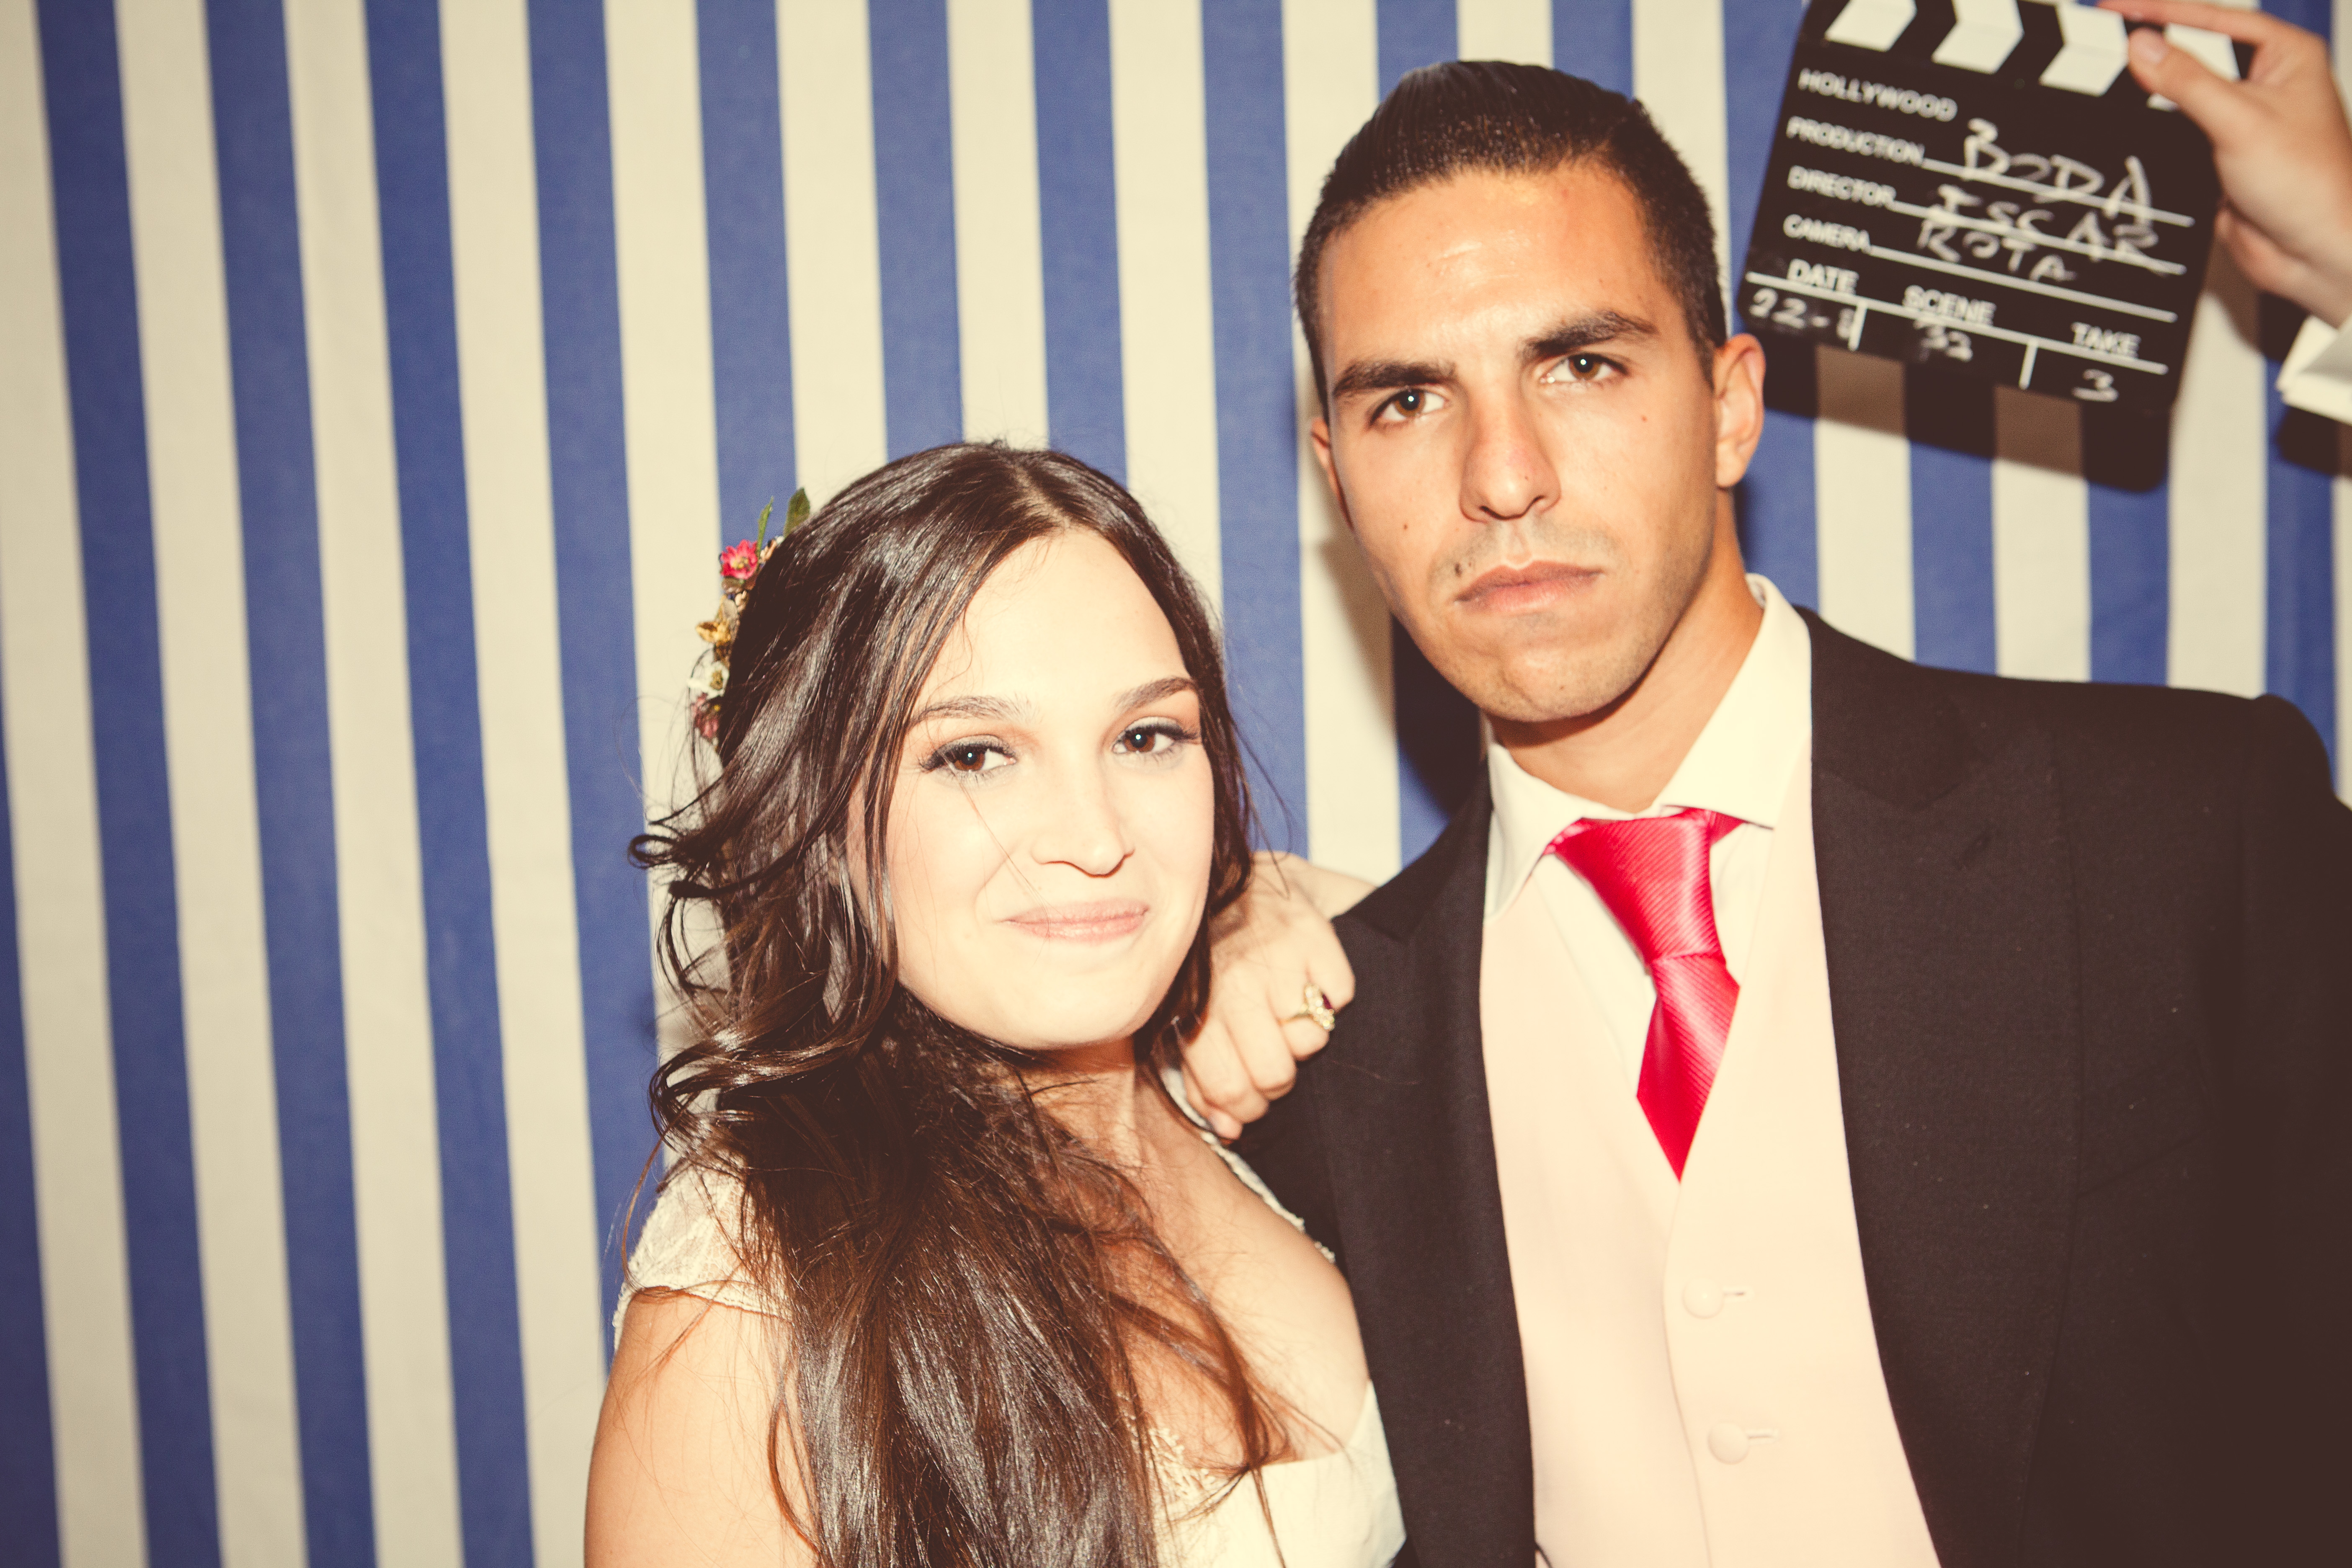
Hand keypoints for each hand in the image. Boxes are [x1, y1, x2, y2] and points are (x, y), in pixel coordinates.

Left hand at [1181, 852, 1370, 1138]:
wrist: (1231, 875)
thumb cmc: (1207, 958)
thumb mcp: (1189, 1013)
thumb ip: (1201, 1078)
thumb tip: (1230, 1132)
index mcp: (1196, 1004)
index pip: (1231, 1088)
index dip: (1248, 1110)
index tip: (1252, 1102)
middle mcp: (1234, 981)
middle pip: (1275, 1073)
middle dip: (1280, 1079)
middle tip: (1276, 1056)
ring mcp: (1276, 957)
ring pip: (1313, 1040)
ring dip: (1308, 1035)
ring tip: (1291, 1012)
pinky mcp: (1315, 933)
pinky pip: (1344, 995)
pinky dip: (1335, 993)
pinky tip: (1312, 978)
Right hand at [2104, 1, 2351, 324]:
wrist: (2314, 251)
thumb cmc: (2311, 184)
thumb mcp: (2240, 119)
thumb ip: (2186, 80)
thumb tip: (2143, 47)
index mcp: (2287, 56)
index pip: (2214, 18)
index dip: (2161, 10)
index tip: (2116, 7)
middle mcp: (2266, 82)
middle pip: (2197, 49)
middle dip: (2153, 44)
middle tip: (2105, 38)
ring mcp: (2241, 119)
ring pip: (2182, 90)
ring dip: (2150, 88)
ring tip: (2108, 75)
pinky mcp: (2219, 154)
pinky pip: (2176, 129)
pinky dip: (2151, 125)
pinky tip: (2128, 120)